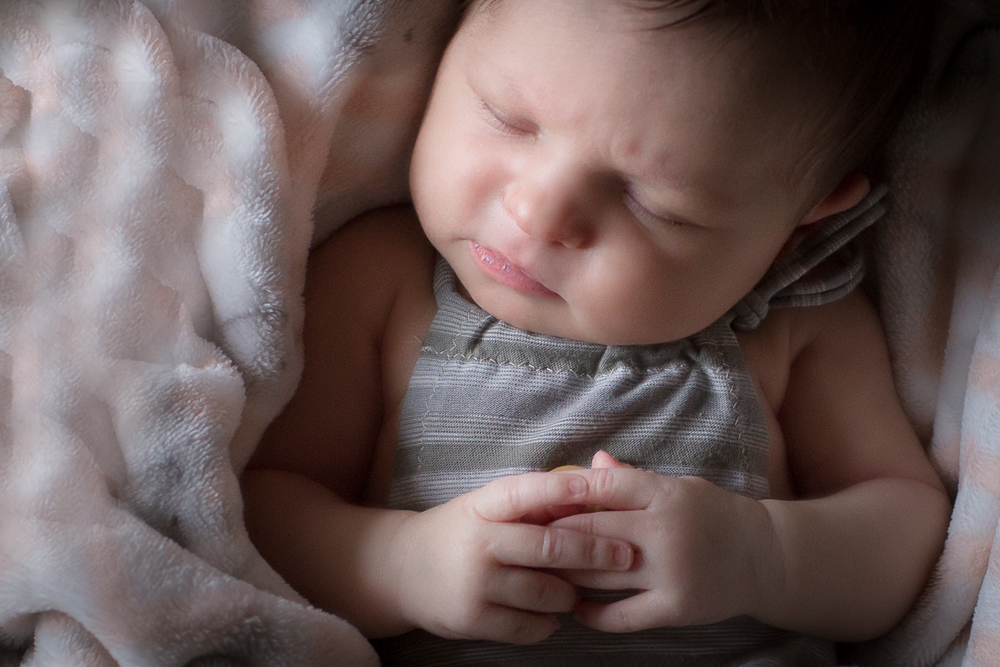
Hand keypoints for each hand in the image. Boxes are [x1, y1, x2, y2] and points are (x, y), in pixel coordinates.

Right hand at [389, 471, 636, 643]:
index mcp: (482, 506)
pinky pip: (528, 626)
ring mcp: (475, 583)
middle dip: (594, 551)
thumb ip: (531, 504)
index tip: (598, 487)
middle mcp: (479, 542)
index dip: (562, 489)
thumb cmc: (460, 531)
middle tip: (626, 554)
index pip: (526, 492)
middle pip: (548, 546)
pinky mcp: (473, 619)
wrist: (401, 570)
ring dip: (571, 593)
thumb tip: (589, 497)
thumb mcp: (485, 507)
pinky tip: (553, 616)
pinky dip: (548, 622)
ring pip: (546, 592)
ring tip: (580, 589)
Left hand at [550, 457, 779, 632]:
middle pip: (592, 531)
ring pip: (599, 574)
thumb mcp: (679, 487)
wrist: (765, 557)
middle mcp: (666, 531)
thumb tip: (592, 463)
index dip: (566, 492)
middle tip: (526, 539)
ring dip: (565, 574)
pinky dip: (592, 614)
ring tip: (541, 571)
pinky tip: (576, 607)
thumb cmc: (713, 515)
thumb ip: (634, 480)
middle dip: (555, 536)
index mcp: (666, 494)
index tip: (539, 500)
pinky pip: (621, 616)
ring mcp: (671, 572)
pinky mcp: (675, 608)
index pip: (605, 486)